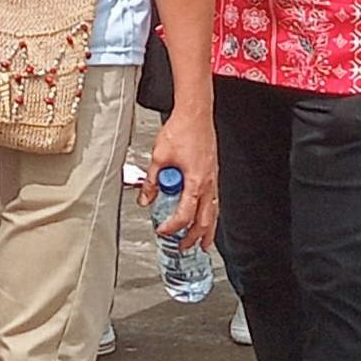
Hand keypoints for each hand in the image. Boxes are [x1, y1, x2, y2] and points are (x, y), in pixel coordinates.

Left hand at [143, 104, 218, 246]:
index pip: (185, 214)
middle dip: (194, 237)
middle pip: (205, 220)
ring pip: (214, 212)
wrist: (195, 114)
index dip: (173, 226)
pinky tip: (207, 217)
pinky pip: (214, 200)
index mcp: (196, 182)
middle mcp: (208, 183)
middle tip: (184, 247)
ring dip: (208, 230)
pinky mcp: (213, 173)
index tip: (163, 231)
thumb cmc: (182, 130)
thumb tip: (145, 198)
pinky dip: (211, 214)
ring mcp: (213, 179)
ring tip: (204, 243)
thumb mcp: (159, 157)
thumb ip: (151, 181)